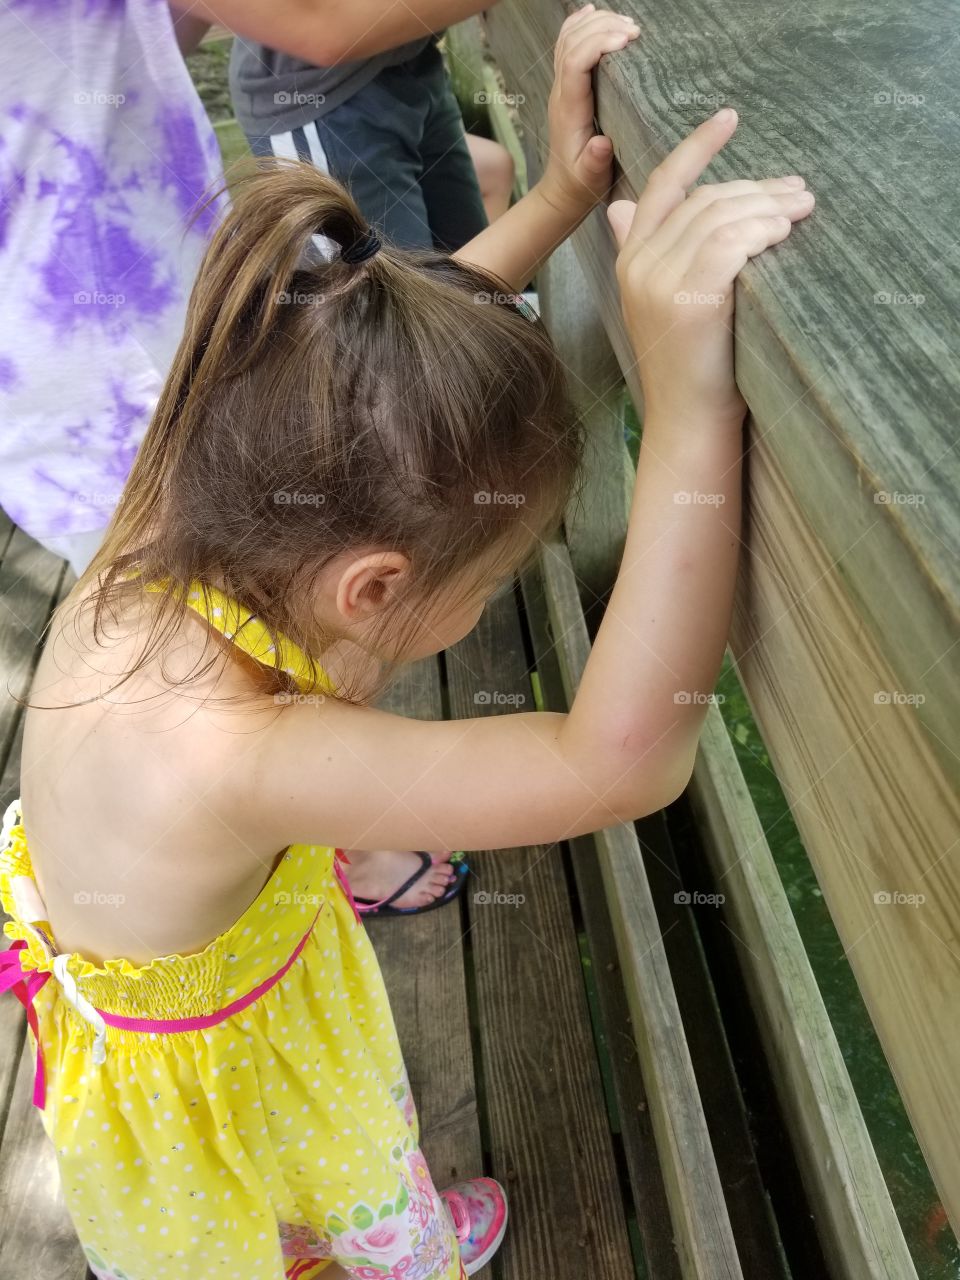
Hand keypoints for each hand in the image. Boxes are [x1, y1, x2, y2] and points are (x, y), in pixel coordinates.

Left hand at [540, 5, 639, 213]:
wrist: (563, 189)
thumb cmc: (581, 183)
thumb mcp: (589, 178)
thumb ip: (594, 162)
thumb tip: (601, 145)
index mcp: (568, 110)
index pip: (575, 62)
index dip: (598, 44)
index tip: (626, 40)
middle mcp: (561, 92)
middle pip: (573, 42)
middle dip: (603, 27)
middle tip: (634, 30)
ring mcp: (561, 87)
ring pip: (569, 39)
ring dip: (595, 23)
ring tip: (625, 23)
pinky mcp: (566, 86)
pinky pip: (566, 45)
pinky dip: (579, 24)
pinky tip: (592, 12)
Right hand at [608, 109, 814, 430]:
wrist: (686, 420)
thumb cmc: (686, 367)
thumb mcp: (659, 303)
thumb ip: (648, 251)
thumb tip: (626, 207)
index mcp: (629, 258)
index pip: (662, 186)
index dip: (696, 148)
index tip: (729, 119)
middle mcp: (637, 263)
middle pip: (703, 199)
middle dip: (756, 187)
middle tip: (798, 190)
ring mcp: (658, 280)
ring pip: (720, 216)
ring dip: (769, 207)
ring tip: (802, 208)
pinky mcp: (687, 297)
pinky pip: (730, 243)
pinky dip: (761, 231)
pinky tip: (784, 233)